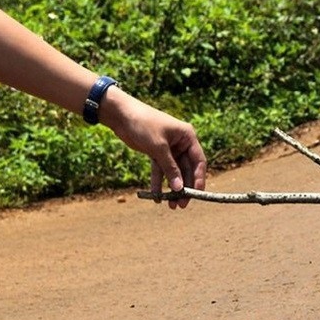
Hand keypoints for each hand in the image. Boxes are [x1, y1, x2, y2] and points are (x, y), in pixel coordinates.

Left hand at [101, 87, 206, 208]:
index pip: (199, 161)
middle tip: (182, 204)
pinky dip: (159, 182)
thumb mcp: (159, 148)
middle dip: (184, 187)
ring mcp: (169, 149)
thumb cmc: (143, 124)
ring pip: (174, 172)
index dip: (199, 179)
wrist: (120, 114)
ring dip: (172, 188)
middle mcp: (181, 143)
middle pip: (187, 170)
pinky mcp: (157, 153)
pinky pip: (161, 170)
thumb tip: (179, 188)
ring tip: (171, 205)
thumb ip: (170, 168)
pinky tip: (156, 196)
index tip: (196, 194)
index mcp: (188, 137)